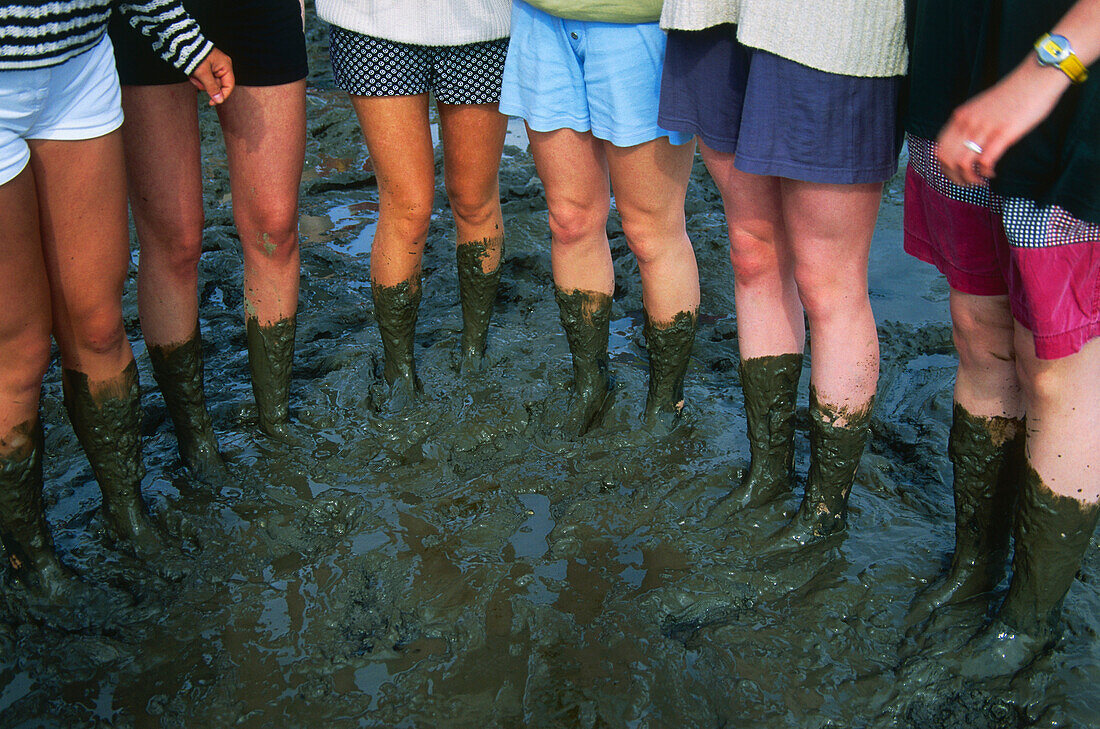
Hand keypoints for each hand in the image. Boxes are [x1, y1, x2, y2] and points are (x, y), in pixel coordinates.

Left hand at [188, 47, 234, 104]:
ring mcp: (214, 66)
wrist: (182, 44)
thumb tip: (219, 100)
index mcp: (225, 65)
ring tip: (193, 75)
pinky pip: (205, 78)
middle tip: (197, 80)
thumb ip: (212, 88)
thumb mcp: (203, 74)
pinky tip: (192, 73)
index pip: (229, 85)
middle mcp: (222, 66)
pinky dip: (198, 78)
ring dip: (200, 82)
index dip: (222, 95)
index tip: (212, 102)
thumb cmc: (194, 56)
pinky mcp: (207, 67)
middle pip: (218, 85)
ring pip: (210, 83)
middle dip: (206, 85)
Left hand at [936, 60, 1070, 185]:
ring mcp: (984, 128)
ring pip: (962, 164)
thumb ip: (970, 122)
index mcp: (960, 116)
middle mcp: (968, 122)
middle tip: (968, 182)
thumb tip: (965, 143)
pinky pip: (984, 162)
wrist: (1037, 76)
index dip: (944, 167)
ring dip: (969, 179)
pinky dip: (985, 173)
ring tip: (980, 181)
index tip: (956, 174)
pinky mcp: (1003, 134)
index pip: (939, 149)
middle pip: (947, 161)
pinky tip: (992, 173)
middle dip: (955, 178)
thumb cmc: (1013, 94)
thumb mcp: (981, 106)